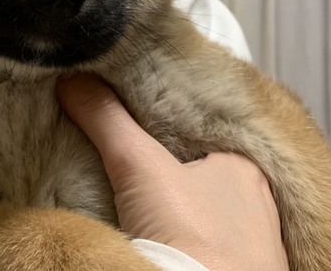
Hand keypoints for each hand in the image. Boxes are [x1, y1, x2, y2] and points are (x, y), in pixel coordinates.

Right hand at [56, 74, 288, 270]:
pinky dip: (187, 244)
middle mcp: (258, 205)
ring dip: (181, 214)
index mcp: (244, 168)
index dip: (170, 132)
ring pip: (210, 217)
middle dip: (174, 176)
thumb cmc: (192, 238)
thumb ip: (105, 119)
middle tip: (136, 171)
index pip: (205, 137)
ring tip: (144, 209)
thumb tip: (72, 80)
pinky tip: (161, 242)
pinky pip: (211, 250)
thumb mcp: (137, 164)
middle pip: (205, 177)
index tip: (141, 131)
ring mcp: (254, 247)